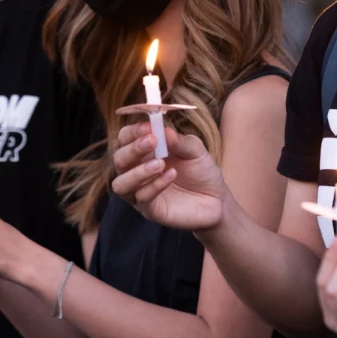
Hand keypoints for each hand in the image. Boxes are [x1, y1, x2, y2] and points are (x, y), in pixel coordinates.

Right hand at [110, 123, 229, 231]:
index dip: (132, 132)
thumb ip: (179, 141)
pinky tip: (171, 175)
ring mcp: (141, 192)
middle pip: (119, 159)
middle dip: (133, 149)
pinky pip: (142, 198)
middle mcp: (137, 171)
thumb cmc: (201, 171)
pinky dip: (155, 185)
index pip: (125, 138)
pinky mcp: (150, 210)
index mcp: (144, 152)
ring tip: (160, 164)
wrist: (216, 199)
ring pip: (121, 184)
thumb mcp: (195, 150)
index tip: (147, 127)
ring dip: (137, 172)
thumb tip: (163, 130)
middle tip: (152, 141)